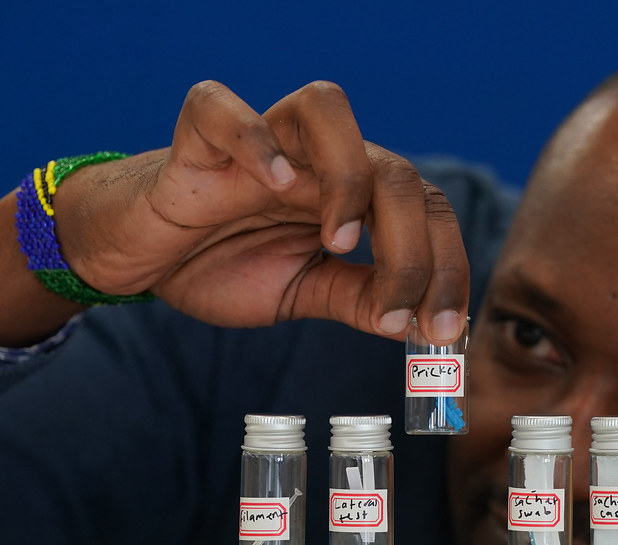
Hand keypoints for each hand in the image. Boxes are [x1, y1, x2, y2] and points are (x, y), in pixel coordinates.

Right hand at [59, 81, 468, 343]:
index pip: (423, 210)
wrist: (141, 258)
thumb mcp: (300, 292)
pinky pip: (226, 110)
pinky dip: (255, 139)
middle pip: (393, 170)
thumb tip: (414, 324)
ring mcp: (263, 141)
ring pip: (328, 109)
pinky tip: (275, 184)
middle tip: (400, 312)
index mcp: (350, 194)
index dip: (445, 267)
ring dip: (349, 178)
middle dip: (414, 249)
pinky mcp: (199, 138)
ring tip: (339, 242)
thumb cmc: (222, 262)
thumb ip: (355, 298)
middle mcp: (318, 159)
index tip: (442, 331)